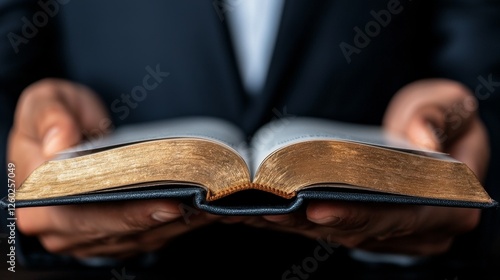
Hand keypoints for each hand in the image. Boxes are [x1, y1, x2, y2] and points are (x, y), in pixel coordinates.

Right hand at [9, 78, 217, 258]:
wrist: (64, 131)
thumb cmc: (56, 118)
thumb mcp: (44, 102)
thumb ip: (49, 118)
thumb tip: (59, 146)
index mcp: (40, 203)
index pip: (86, 217)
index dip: (129, 215)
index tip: (168, 204)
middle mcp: (62, 230)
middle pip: (121, 235)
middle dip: (167, 222)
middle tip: (204, 206)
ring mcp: (89, 237)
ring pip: (140, 240)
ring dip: (179, 227)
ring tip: (214, 207)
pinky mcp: (112, 235)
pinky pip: (147, 238)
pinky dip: (177, 227)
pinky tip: (203, 213)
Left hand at [237, 78, 488, 255]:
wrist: (433, 139)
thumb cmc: (443, 121)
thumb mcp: (453, 105)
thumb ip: (439, 116)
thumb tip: (422, 138)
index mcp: (449, 207)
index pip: (400, 216)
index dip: (357, 213)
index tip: (316, 207)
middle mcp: (418, 232)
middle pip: (357, 230)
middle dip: (309, 221)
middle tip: (268, 206)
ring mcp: (388, 235)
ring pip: (334, 233)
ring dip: (292, 223)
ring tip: (253, 209)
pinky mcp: (364, 229)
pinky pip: (324, 228)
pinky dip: (291, 221)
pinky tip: (255, 212)